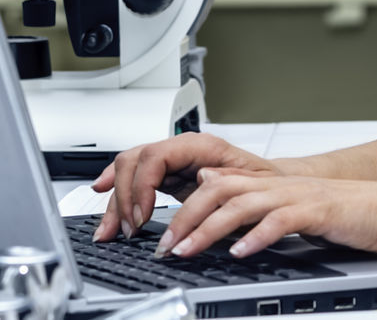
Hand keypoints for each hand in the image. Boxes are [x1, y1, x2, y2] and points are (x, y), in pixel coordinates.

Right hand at [91, 133, 281, 240]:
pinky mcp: (168, 175)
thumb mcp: (252, 185)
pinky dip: (117, 188)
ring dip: (115, 199)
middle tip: (129, 229)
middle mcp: (183, 148)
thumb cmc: (266, 185)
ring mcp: (173, 160)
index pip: (156, 155)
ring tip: (110, 230)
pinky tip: (103, 193)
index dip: (143, 185)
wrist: (273, 186)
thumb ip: (226, 182)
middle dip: (125, 196)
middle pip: (136, 160)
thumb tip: (201, 182)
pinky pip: (134, 176)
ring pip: (129, 169)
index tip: (142, 216)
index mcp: (202, 146)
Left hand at [154, 171, 376, 259]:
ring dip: (210, 229)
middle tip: (165, 246)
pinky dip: (257, 237)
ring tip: (188, 250)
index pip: (213, 184)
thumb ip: (252, 196)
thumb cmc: (344, 209)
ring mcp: (296, 196)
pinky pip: (280, 221)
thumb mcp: (290, 202)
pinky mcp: (317, 211)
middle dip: (186, 218)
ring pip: (242, 205)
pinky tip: (240, 253)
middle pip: (219, 191)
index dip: (183, 205)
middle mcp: (277, 184)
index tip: (161, 232)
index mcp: (268, 183)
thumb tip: (212, 188)